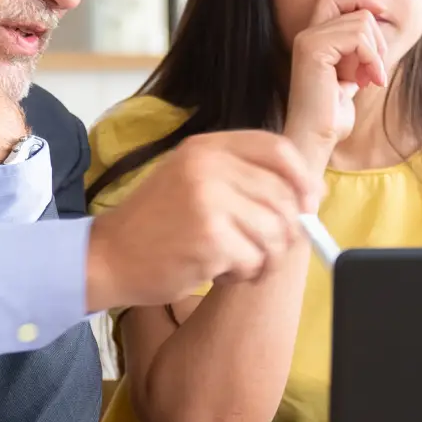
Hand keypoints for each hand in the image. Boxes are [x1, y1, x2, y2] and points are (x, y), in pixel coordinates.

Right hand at [86, 132, 322, 311]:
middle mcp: (208, 167)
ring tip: (233, 260)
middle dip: (281, 231)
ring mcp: (209, 201)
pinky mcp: (209, 239)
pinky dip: (242, 274)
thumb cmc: (156, 226)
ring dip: (262, 257)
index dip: (302, 179)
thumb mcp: (193, 181)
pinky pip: (254, 259)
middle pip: (283, 196)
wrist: (107, 257)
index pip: (277, 149)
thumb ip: (244, 178)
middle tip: (258, 248)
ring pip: (275, 232)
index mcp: (206, 147)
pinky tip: (216, 270)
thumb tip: (313, 192)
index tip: (307, 203)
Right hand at [283, 0, 390, 166]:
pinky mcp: (314, 50)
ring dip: (376, 52)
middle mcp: (307, 34)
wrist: (315, 139)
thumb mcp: (351, 75)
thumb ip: (358, 51)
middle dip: (376, 35)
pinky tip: (370, 82)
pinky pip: (359, 38)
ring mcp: (308, 40)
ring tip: (370, 78)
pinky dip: (372, 59)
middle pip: (356, 8)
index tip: (378, 35)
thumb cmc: (333, 116)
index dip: (362, 4)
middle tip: (375, 68)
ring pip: (361, 21)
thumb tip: (377, 22)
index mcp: (312, 38)